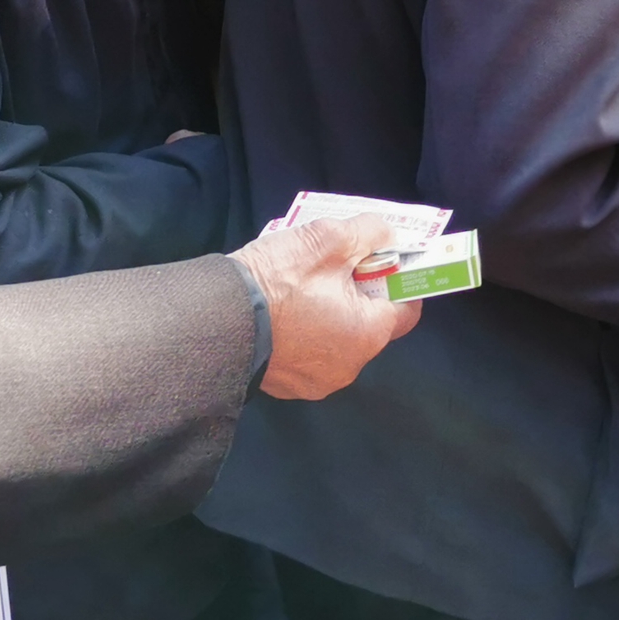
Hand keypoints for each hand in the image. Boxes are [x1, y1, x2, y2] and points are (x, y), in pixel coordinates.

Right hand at [230, 215, 423, 400]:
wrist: (212, 320)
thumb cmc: (279, 280)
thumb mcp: (330, 239)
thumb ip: (371, 233)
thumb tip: (387, 238)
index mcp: (367, 336)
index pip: (406, 309)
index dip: (397, 280)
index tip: (379, 261)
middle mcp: (347, 368)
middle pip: (369, 324)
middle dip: (358, 293)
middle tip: (335, 266)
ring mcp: (314, 382)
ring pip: (336, 338)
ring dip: (329, 313)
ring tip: (303, 285)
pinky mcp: (284, 385)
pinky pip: (307, 353)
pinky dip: (304, 332)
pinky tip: (283, 309)